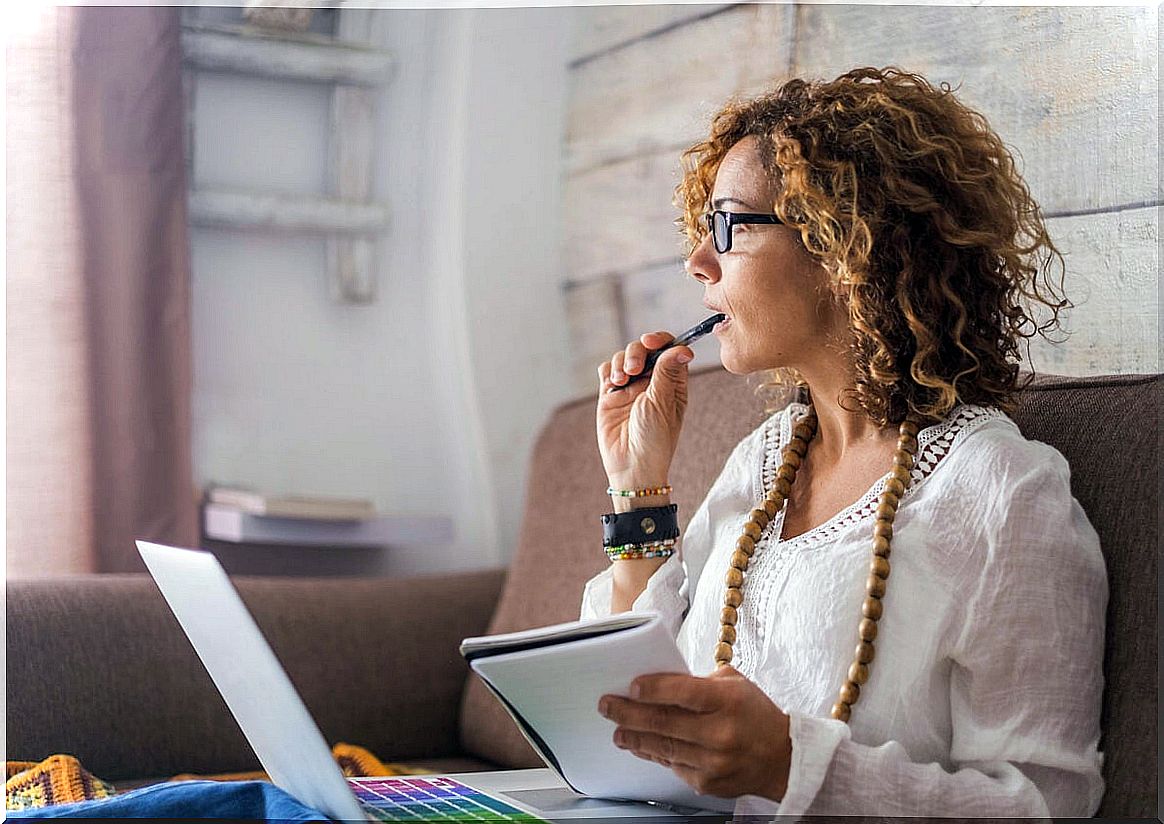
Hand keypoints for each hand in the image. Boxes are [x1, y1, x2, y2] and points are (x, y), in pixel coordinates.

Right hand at [596, 331, 693, 487]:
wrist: (631, 465)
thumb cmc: (655, 439)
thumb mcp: (663, 402)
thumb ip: (667, 372)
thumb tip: (683, 348)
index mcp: (672, 382)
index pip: (669, 350)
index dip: (661, 340)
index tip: (651, 341)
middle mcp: (652, 382)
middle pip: (644, 349)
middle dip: (636, 352)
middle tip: (633, 369)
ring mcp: (630, 387)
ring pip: (623, 357)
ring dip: (620, 361)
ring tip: (621, 380)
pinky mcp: (610, 395)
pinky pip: (607, 371)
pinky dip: (608, 370)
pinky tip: (613, 384)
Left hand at [597, 667, 791, 801]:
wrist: (782, 758)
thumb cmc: (755, 715)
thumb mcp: (735, 685)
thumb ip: (699, 682)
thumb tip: (659, 683)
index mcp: (727, 702)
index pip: (683, 692)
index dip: (653, 689)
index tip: (631, 686)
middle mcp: (720, 733)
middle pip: (664, 722)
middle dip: (629, 713)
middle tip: (608, 706)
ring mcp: (713, 762)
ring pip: (663, 747)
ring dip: (634, 737)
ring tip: (617, 729)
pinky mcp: (707, 783)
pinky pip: (672, 766)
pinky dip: (653, 754)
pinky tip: (641, 745)